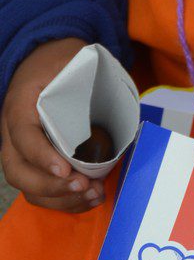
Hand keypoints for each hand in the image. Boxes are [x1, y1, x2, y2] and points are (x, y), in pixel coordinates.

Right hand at [1, 38, 106, 211]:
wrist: (43, 61)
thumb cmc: (59, 62)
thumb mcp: (69, 59)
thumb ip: (84, 77)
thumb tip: (115, 97)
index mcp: (19, 105)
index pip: (23, 135)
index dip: (41, 156)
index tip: (66, 170)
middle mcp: (11, 133)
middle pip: (18, 170)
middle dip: (51, 187)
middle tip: (84, 186)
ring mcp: (20, 150)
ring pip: (27, 186)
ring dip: (60, 199)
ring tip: (93, 195)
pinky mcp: (33, 162)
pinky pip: (39, 189)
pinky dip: (62, 200)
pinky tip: (88, 198)